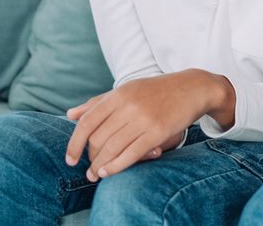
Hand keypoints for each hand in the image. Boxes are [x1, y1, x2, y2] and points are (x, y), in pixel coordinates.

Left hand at [65, 70, 231, 181]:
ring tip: (95, 174)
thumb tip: (70, 115)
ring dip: (100, 166)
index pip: (87, 121)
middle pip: (98, 138)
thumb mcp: (127, 90)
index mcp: (119, 94)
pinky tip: (109, 172)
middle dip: (89, 157)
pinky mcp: (158, 132)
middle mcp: (129, 105)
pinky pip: (132, 154)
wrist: (192, 88)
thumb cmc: (156, 91)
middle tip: (88, 168)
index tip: (70, 158)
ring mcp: (144, 119)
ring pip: (112, 148)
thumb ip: (98, 103)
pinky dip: (116, 166)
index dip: (74, 143)